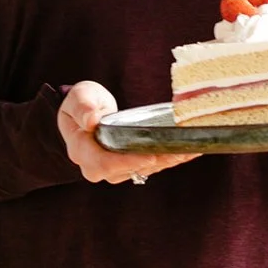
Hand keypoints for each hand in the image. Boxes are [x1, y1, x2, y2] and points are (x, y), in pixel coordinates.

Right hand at [57, 80, 199, 184]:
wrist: (86, 112)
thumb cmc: (82, 103)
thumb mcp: (79, 96)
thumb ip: (83, 106)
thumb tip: (91, 120)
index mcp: (81, 150)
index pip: (103, 163)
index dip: (126, 162)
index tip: (148, 156)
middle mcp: (96, 166)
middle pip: (126, 171)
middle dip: (154, 163)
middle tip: (177, 152)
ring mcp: (114, 168)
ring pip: (141, 170)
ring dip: (165, 162)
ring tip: (187, 150)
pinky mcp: (128, 165)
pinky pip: (149, 165)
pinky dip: (168, 159)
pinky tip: (187, 151)